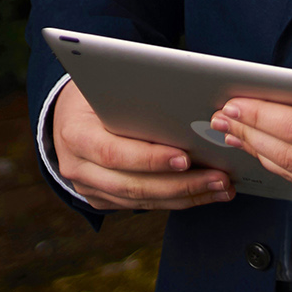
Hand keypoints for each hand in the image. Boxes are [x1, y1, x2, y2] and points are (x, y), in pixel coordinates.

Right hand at [54, 81, 234, 210]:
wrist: (70, 115)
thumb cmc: (98, 94)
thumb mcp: (108, 86)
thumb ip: (138, 98)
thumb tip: (189, 104)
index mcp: (76, 135)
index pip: (114, 153)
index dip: (150, 158)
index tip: (186, 157)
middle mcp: (78, 167)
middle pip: (132, 184)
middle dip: (181, 184)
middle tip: (219, 178)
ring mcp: (88, 188)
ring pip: (141, 200)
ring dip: (186, 196)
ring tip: (222, 187)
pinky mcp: (103, 199)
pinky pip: (142, 205)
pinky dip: (176, 200)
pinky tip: (204, 193)